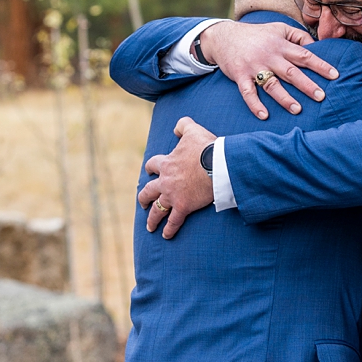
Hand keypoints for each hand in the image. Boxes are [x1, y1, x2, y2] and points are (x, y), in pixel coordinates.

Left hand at [138, 117, 216, 238]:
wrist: (218, 164)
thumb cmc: (206, 147)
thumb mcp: (193, 130)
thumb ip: (183, 125)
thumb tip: (177, 127)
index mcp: (166, 163)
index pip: (152, 165)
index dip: (150, 169)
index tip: (150, 171)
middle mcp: (165, 181)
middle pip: (148, 191)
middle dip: (144, 197)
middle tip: (142, 202)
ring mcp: (173, 195)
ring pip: (157, 209)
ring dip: (152, 218)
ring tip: (149, 226)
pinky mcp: (184, 207)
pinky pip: (173, 221)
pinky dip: (169, 229)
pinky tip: (166, 236)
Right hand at [199, 21, 338, 119]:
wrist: (223, 36)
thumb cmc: (256, 34)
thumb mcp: (278, 28)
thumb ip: (298, 36)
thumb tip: (318, 46)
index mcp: (281, 45)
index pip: (304, 55)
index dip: (320, 65)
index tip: (335, 75)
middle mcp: (269, 56)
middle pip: (291, 72)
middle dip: (307, 85)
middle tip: (321, 96)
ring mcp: (254, 67)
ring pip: (272, 84)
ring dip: (284, 98)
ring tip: (297, 109)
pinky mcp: (240, 76)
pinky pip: (248, 92)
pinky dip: (255, 104)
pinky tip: (264, 115)